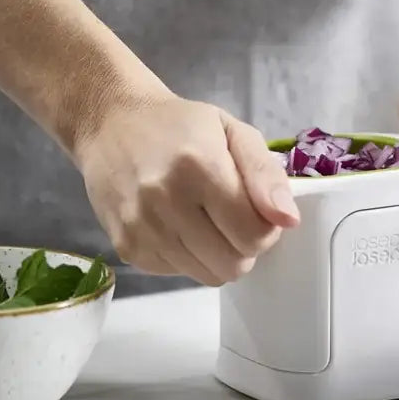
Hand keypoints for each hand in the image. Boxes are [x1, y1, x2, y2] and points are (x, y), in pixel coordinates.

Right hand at [74, 90, 299, 285]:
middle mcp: (166, 201)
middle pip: (233, 264)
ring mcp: (142, 228)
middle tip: (234, 218)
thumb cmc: (179, 125)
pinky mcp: (127, 247)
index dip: (266, 228)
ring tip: (206, 220)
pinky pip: (178, 273)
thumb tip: (288, 220)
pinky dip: (188, 256)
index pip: (254, 234)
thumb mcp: (233, 132)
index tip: (257, 211)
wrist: (111, 123)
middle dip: (244, 247)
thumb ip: (266, 175)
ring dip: (217, 255)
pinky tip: (179, 224)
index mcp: (200, 167)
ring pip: (208, 276)